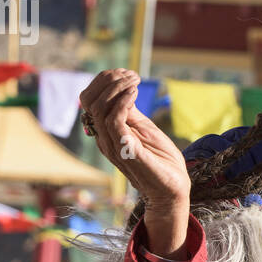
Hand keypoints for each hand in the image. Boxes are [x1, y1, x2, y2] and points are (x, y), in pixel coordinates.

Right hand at [79, 69, 190, 210]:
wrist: (172, 188)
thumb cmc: (160, 159)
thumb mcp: (144, 128)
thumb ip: (130, 112)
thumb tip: (122, 90)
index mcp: (106, 131)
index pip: (89, 99)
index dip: (104, 80)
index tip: (128, 73)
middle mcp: (103, 137)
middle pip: (88, 100)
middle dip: (108, 80)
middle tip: (132, 75)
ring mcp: (111, 145)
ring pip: (98, 108)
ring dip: (117, 87)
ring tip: (135, 81)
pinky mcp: (124, 151)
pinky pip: (113, 121)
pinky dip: (123, 101)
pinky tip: (135, 93)